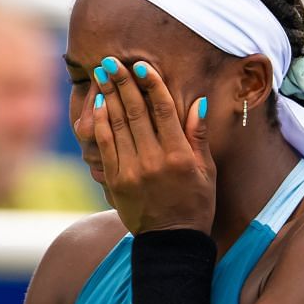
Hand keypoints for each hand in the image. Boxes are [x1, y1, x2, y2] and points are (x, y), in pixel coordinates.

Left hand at [91, 56, 215, 234]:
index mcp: (179, 156)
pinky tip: (98, 105)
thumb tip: (198, 103)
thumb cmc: (195, 204)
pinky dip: (100, 123)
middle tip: (112, 61)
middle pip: (136, 112)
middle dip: (123, 83)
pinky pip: (105, 145)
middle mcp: (154, 161)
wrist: (171, 242)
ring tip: (101, 74)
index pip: (163, 111)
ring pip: (118, 125)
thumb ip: (199, 136)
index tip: (141, 65)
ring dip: (108, 96)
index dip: (151, 85)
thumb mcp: (206, 171)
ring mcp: (132, 171)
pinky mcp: (116, 181)